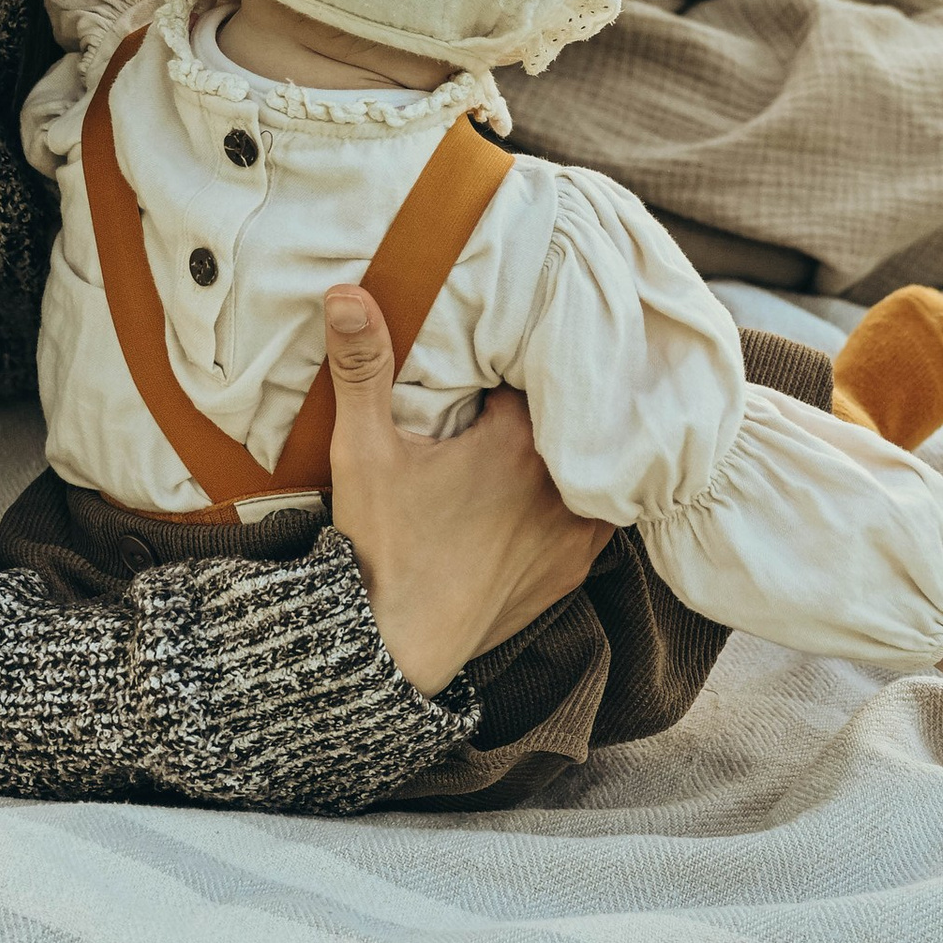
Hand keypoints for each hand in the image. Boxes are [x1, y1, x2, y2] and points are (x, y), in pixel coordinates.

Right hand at [322, 285, 604, 696]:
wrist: (392, 651)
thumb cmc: (379, 547)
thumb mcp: (362, 450)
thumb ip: (363, 366)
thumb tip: (348, 291)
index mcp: (520, 442)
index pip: (536, 373)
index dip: (514, 361)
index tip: (493, 358)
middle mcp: (563, 485)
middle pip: (569, 419)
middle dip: (545, 403)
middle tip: (510, 394)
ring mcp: (575, 533)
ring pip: (589, 467)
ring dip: (567, 454)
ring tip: (537, 442)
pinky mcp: (572, 572)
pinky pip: (594, 517)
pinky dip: (577, 501)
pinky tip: (547, 495)